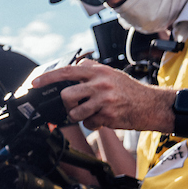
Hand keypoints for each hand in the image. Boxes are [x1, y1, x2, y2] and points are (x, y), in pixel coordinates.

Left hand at [34, 59, 169, 132]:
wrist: (152, 105)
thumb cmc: (130, 90)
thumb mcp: (111, 73)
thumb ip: (93, 69)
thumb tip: (76, 64)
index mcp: (99, 71)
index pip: (67, 71)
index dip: (48, 77)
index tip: (35, 83)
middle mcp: (100, 84)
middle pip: (66, 95)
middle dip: (67, 103)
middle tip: (76, 104)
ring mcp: (103, 100)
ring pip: (74, 112)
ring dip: (79, 116)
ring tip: (92, 112)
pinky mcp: (107, 115)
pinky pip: (89, 123)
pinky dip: (93, 124)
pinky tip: (103, 118)